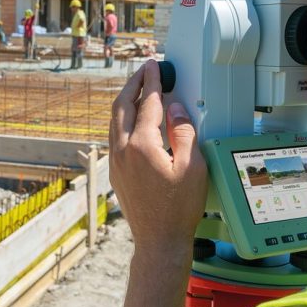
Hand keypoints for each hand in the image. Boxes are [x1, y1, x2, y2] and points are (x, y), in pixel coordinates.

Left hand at [109, 59, 207, 258]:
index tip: (156, 65)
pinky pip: (114, 134)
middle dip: (133, 83)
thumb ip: (184, 132)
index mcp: (142, 145)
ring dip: (126, 99)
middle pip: (122, 105)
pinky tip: (133, 118)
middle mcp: (122, 149)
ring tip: (139, 87)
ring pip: (114, 119)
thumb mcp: (193, 167)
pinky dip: (123, 117)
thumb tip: (175, 107)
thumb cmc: (179, 208)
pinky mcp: (114, 171)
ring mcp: (115, 161)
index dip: (153, 81)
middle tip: (145, 69)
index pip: (147, 103)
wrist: (158, 240)